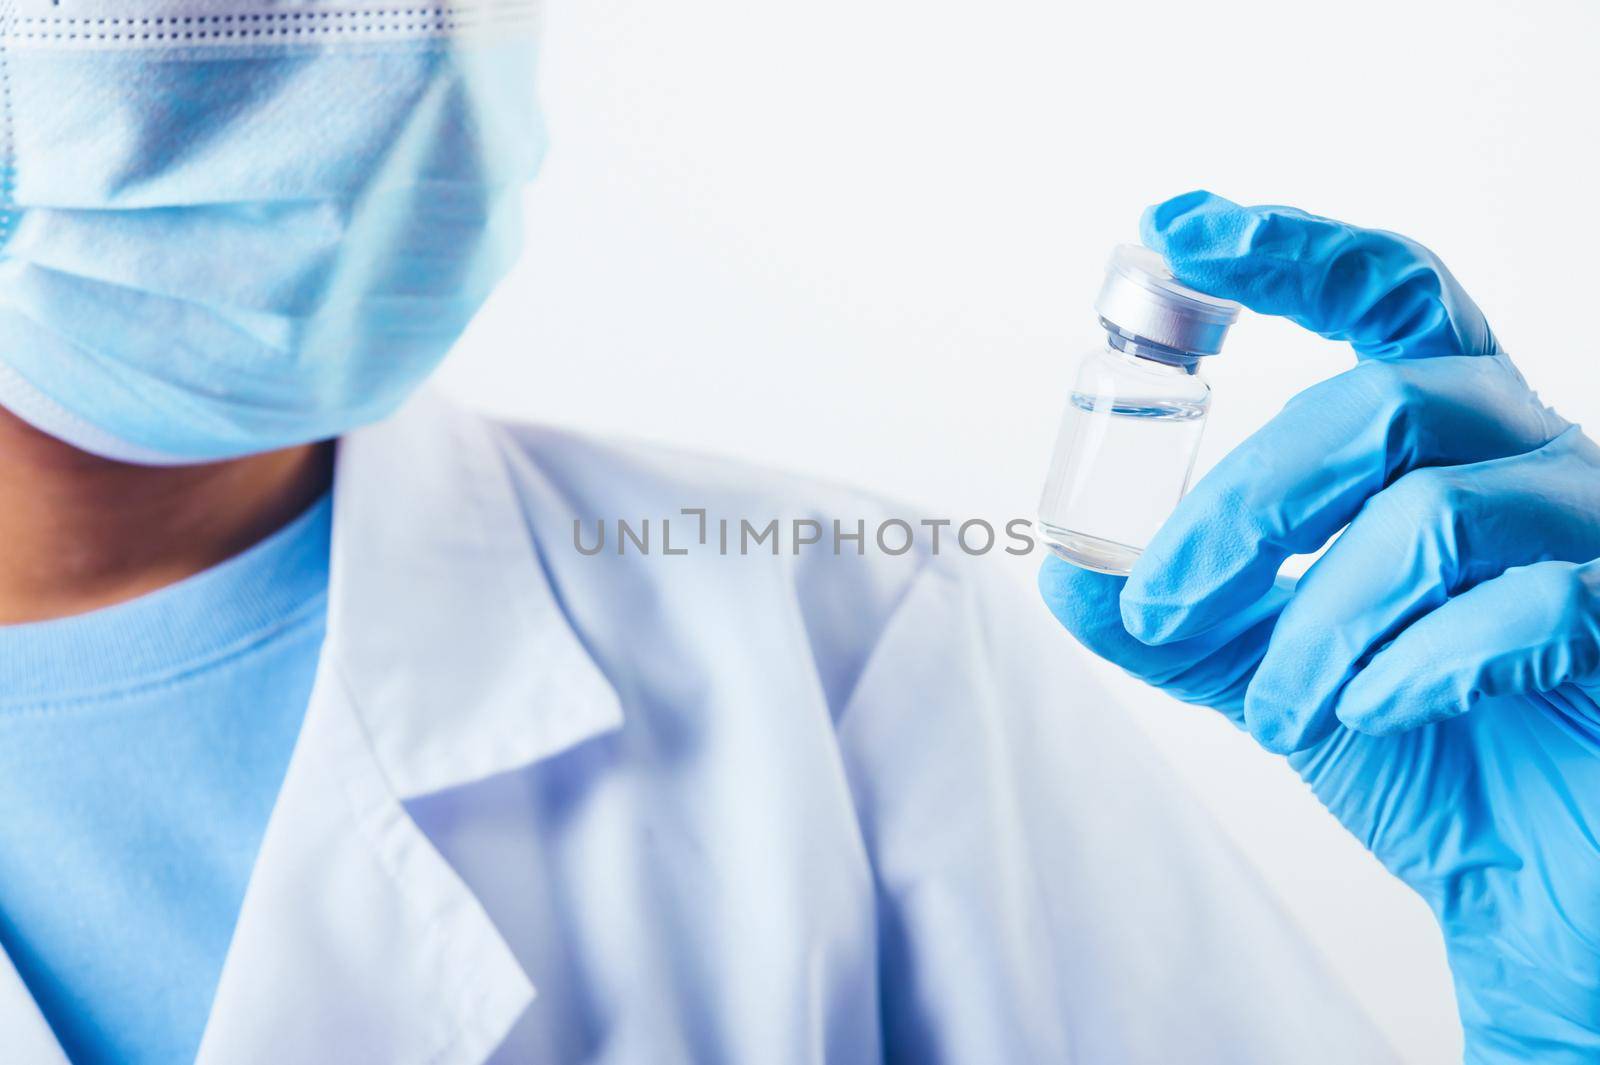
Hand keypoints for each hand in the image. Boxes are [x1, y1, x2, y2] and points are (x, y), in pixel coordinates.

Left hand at [1040, 191, 1599, 1062]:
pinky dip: (1411, 672)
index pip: (1383, 294)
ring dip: (1316, 626)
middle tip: (1160, 602)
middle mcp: (1528, 455)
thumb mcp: (1265, 668)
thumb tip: (1065, 565)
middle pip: (1378, 406)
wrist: (1534, 872)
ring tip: (1278, 709)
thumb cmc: (1422, 743)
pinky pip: (1527, 610)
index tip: (1173, 226)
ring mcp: (1595, 532)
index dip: (1288, 248)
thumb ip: (1176, 614)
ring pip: (1435, 516)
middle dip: (1242, 508)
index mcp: (1446, 435)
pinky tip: (1372, 716)